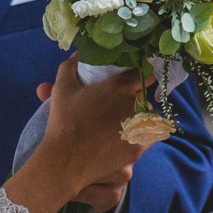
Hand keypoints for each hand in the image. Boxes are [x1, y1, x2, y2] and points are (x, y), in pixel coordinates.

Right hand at [3, 57, 141, 212]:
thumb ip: (70, 66)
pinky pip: (150, 136)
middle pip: (145, 96)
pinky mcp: (138, 148)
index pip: (144, 74)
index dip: (140, 75)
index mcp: (119, 86)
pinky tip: (132, 135)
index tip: (134, 78)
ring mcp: (138, 127)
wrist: (66, 159)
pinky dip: (143, 134)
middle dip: (136, 98)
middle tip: (122, 103)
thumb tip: (78, 53)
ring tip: (125, 121)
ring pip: (148, 116)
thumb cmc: (64, 121)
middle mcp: (134, 104)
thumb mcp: (62, 88)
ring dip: (140, 116)